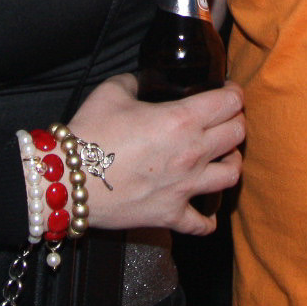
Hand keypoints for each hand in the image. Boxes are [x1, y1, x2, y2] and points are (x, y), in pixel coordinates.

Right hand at [66, 74, 242, 235]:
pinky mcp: (172, 214)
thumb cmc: (90, 135)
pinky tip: (204, 209)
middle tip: (224, 119)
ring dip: (231, 162)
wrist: (68, 180)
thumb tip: (143, 81)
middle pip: (238, 134)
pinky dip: (208, 218)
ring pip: (232, 175)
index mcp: (182, 119)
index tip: (227, 92)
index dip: (233, 93)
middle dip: (235, 122)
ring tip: (220, 158)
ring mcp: (185, 187)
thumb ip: (135, 81)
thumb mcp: (111, 91)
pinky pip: (203, 224)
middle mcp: (192, 153)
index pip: (230, 102)